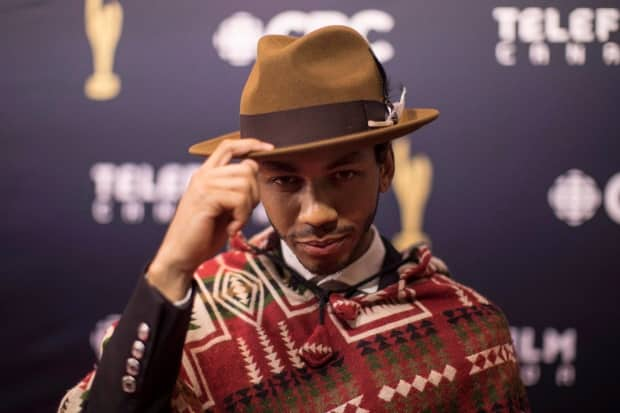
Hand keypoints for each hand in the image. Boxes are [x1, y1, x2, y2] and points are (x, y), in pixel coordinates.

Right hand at [147, 139, 272, 300]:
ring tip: (235, 223)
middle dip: (255, 194)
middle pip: (246, 168)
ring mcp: (203, 185)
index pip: (228, 147)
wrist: (181, 256)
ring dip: (247, 209)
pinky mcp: (206, 198)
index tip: (269, 148)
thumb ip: (235, 189)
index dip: (250, 144)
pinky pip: (240, 199)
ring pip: (246, 184)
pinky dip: (241, 218)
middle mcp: (203, 176)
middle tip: (242, 215)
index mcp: (205, 174)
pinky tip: (231, 229)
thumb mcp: (223, 208)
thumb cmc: (202, 235)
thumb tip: (254, 170)